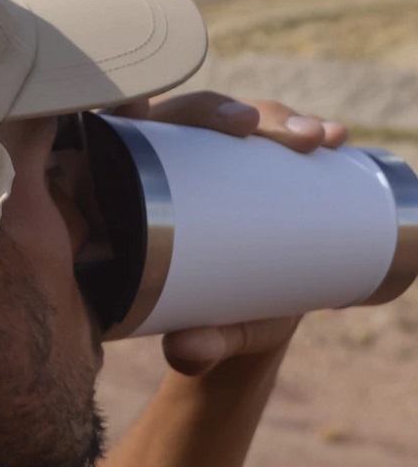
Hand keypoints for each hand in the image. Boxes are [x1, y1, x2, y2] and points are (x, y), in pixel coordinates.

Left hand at [108, 91, 349, 375]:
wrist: (241, 331)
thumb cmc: (206, 325)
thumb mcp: (201, 331)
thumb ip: (195, 345)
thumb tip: (186, 351)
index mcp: (131, 197)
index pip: (133, 140)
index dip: (154, 114)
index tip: (192, 122)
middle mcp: (171, 170)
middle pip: (193, 119)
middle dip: (235, 114)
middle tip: (276, 134)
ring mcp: (218, 166)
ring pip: (243, 122)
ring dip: (280, 120)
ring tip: (318, 140)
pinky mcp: (258, 171)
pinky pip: (279, 139)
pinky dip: (307, 132)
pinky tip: (336, 137)